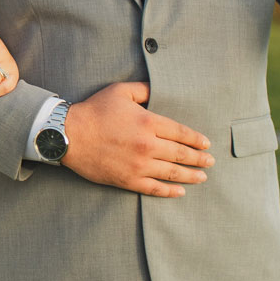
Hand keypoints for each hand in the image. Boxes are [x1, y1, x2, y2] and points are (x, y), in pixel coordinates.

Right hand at [62, 81, 213, 197]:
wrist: (68, 135)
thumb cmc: (94, 111)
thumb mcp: (120, 91)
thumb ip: (144, 89)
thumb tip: (160, 88)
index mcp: (149, 122)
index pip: (182, 133)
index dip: (196, 139)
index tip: (206, 143)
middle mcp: (148, 145)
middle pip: (182, 154)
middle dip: (199, 159)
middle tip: (210, 161)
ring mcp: (139, 165)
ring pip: (172, 173)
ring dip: (191, 176)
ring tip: (202, 177)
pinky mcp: (128, 180)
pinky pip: (154, 188)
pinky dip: (170, 191)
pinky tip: (180, 192)